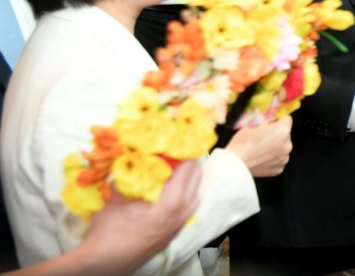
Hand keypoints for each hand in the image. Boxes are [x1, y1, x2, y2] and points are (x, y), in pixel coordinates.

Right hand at [77, 161, 200, 272]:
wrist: (104, 262)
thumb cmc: (109, 230)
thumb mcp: (116, 195)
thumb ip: (129, 173)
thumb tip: (133, 154)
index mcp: (172, 202)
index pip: (189, 167)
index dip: (180, 152)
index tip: (170, 145)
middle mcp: (182, 213)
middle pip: (197, 178)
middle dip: (185, 164)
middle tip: (170, 156)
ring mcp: (180, 225)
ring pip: (195, 194)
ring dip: (186, 180)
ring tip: (169, 173)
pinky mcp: (175, 233)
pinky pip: (188, 208)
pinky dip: (183, 195)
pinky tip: (166, 193)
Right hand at [226, 115, 292, 176]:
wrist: (235, 164)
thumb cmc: (242, 142)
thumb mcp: (254, 124)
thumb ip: (267, 121)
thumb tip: (273, 119)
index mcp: (282, 131)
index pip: (287, 119)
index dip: (279, 120)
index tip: (272, 123)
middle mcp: (287, 145)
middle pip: (286, 134)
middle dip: (277, 134)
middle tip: (263, 137)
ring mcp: (284, 158)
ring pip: (283, 147)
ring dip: (276, 147)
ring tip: (261, 149)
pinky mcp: (279, 169)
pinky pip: (279, 159)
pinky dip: (273, 158)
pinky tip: (262, 158)